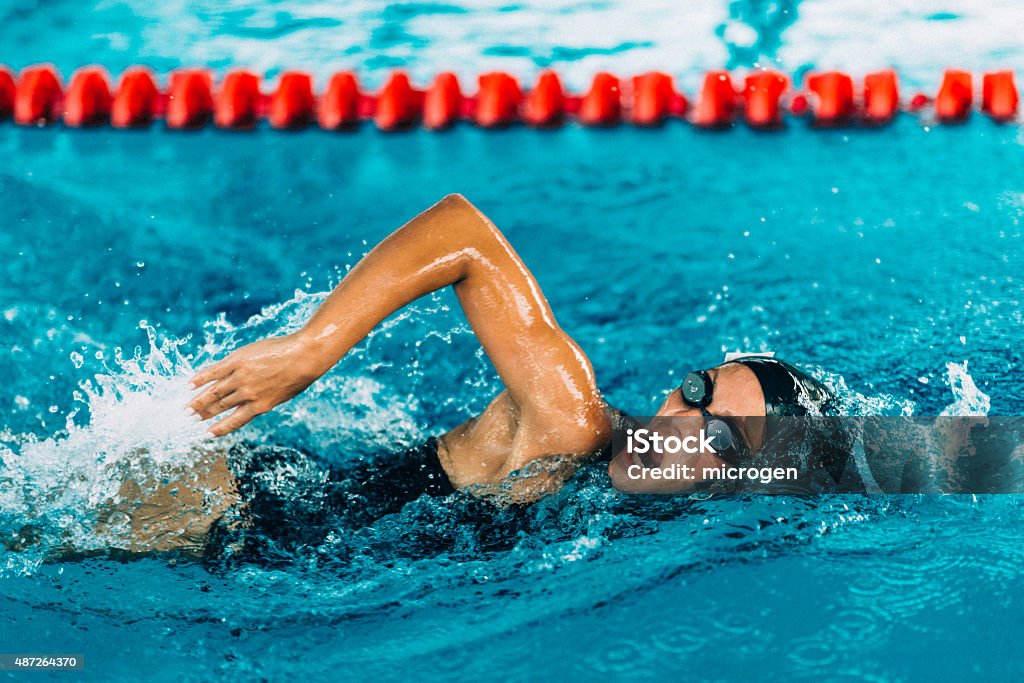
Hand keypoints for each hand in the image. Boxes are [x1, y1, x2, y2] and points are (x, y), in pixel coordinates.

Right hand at [188, 333, 324, 436]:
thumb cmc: (299, 374)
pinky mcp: (237, 361)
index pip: (235, 421)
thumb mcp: (283, 394)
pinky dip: (200, 379)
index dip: (219, 428)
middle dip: (205, 413)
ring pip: (214, 392)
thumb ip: (266, 398)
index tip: (207, 434)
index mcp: (260, 406)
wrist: (304, 355)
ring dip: (198, 401)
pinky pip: (214, 372)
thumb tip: (253, 400)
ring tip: (187, 408)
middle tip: (192, 418)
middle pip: (221, 405)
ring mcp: (241, 377)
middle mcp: (248, 394)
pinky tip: (190, 385)